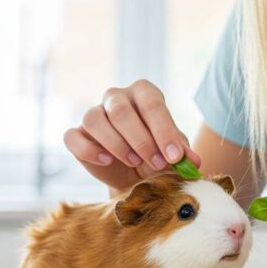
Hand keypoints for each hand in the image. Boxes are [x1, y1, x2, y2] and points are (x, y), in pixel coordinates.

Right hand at [63, 79, 201, 190]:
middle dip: (141, 141)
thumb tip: (193, 161)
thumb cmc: (157, 155)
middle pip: (121, 111)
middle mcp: (117, 97)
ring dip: (116, 144)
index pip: (152, 104)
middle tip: (156, 163)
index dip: (163, 131)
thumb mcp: (173, 152)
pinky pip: (73, 136)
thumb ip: (182, 152)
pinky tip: (106, 161)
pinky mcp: (77, 133)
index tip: (174, 157)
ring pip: (94, 120)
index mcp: (144, 93)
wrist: (135, 175)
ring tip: (133, 162)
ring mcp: (94, 113)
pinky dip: (89, 150)